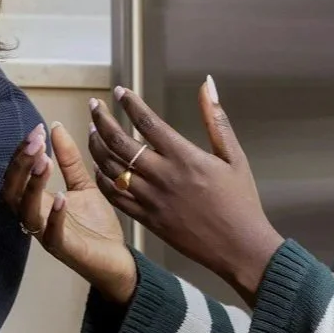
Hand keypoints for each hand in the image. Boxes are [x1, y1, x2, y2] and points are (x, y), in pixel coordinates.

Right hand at [1, 122, 137, 305]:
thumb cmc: (96, 226)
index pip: (16, 175)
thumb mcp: (84, 185)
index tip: (37, 130)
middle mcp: (37, 217)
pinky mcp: (66, 250)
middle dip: (21, 165)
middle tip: (35, 141)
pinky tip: (61, 197)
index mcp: (38, 202)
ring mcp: (48, 235)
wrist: (118, 260)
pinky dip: (54, 216)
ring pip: (26, 211)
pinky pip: (52, 235)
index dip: (22, 153)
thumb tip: (55, 127)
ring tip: (45, 162)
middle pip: (12, 191)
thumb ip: (69, 160)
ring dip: (33, 185)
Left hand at [89, 80, 283, 304]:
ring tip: (92, 130)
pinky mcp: (147, 219)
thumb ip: (216, 119)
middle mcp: (164, 177)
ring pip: (112, 168)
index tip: (119, 91)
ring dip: (97, 146)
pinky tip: (99, 166)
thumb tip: (208, 84)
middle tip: (95, 105)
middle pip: (120, 143)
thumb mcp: (234, 156)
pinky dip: (103, 179)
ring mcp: (152, 200)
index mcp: (185, 157)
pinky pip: (116, 197)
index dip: (130, 103)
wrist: (239, 248)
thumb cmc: (241, 201)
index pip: (148, 122)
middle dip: (102, 120)